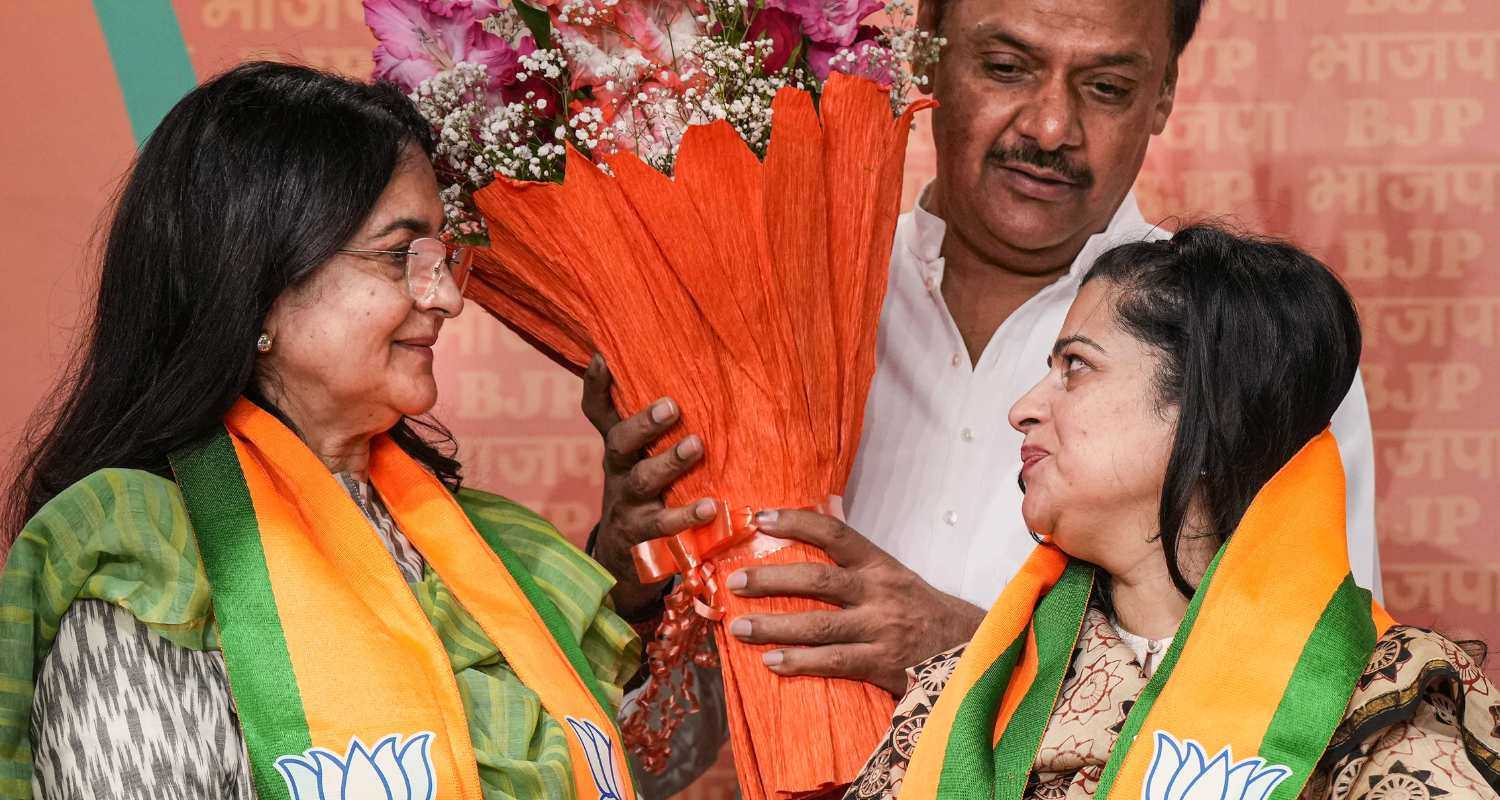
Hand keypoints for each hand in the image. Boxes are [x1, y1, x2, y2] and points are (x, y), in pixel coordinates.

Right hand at [582, 355, 717, 617]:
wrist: (625, 564)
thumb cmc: (649, 498)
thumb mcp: (644, 462)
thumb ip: (658, 431)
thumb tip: (696, 377)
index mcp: (620, 450)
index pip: (598, 412)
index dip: (595, 386)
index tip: (602, 357)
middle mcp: (618, 474)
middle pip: (620, 443)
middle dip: (644, 423)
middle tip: (672, 406)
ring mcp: (627, 507)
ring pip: (642, 482)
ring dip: (668, 463)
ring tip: (696, 446)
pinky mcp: (642, 541)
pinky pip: (663, 528)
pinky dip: (686, 517)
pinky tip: (711, 508)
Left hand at [724, 509, 984, 695]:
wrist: (971, 651)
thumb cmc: (921, 610)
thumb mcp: (895, 573)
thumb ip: (857, 552)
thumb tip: (825, 510)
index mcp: (881, 565)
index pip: (835, 535)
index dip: (796, 523)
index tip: (759, 518)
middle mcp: (880, 593)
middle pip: (818, 581)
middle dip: (772, 579)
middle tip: (734, 581)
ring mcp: (882, 630)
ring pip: (820, 626)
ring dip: (774, 625)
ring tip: (738, 626)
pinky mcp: (884, 664)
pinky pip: (835, 663)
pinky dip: (800, 662)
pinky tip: (771, 661)